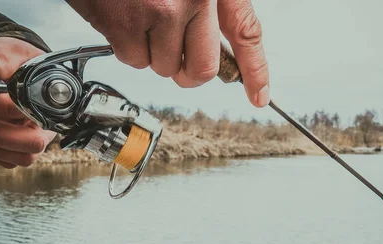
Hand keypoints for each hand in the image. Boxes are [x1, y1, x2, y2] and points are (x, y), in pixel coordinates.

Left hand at [0, 37, 56, 168]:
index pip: (32, 112)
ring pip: (18, 157)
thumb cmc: (20, 63)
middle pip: (32, 144)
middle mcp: (49, 125)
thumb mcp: (12, 51)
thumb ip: (0, 58)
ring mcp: (36, 140)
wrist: (17, 71)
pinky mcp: (20, 150)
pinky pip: (5, 160)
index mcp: (54, 101)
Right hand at [68, 0, 269, 106]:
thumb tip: (214, 50)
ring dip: (153, 54)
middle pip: (202, 68)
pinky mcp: (124, 23)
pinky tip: (125, 19)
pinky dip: (128, 48)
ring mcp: (158, 11)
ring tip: (143, 20)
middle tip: (178, 63)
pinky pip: (133, 60)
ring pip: (163, 67)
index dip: (255, 71)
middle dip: (188, 73)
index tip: (259, 97)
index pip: (246, 33)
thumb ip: (207, 7)